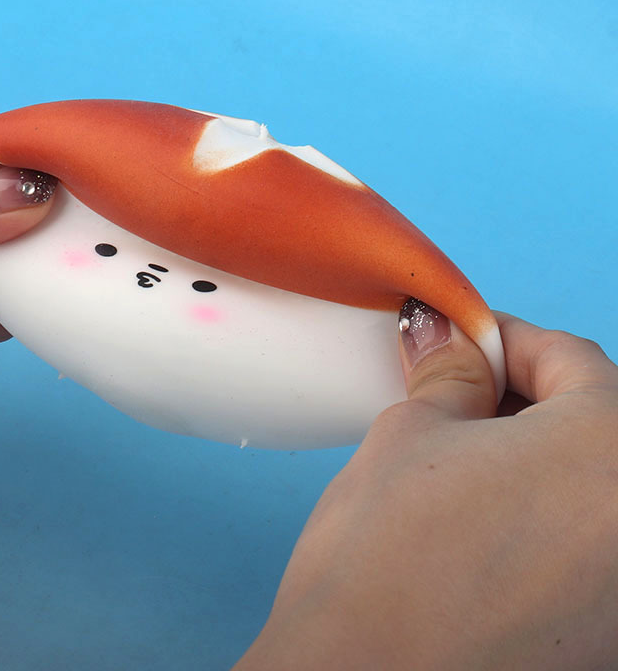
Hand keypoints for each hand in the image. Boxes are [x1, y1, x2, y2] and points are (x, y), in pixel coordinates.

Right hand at [234, 307, 617, 669]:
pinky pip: (584, 547)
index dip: (503, 338)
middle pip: (592, 421)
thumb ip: (449, 373)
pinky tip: (480, 521)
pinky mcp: (603, 640)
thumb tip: (448, 336)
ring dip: (533, 454)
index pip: (570, 358)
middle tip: (453, 392)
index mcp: (613, 452)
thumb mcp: (410, 434)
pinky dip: (542, 516)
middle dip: (520, 395)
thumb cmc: (382, 560)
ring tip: (460, 456)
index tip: (460, 340)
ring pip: (588, 485)